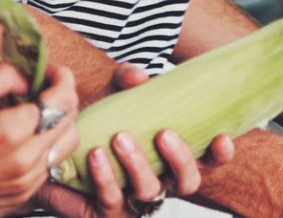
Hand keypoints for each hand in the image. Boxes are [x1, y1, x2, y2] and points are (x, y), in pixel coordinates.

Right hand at [0, 63, 77, 217]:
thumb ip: (3, 77)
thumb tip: (28, 77)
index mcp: (10, 133)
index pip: (60, 100)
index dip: (62, 78)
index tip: (53, 71)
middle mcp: (24, 161)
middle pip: (70, 122)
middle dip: (63, 98)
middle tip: (44, 87)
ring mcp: (24, 183)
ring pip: (64, 147)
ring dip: (57, 125)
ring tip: (33, 113)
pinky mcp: (20, 197)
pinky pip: (48, 166)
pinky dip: (44, 148)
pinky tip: (21, 138)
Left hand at [38, 64, 235, 217]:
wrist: (61, 155)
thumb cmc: (102, 127)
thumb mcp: (116, 98)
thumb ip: (127, 82)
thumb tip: (137, 77)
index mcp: (174, 157)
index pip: (208, 161)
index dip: (220, 154)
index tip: (221, 138)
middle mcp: (162, 182)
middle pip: (187, 182)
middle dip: (179, 158)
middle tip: (163, 134)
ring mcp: (136, 200)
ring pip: (150, 191)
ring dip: (139, 165)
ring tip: (121, 138)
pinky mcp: (109, 211)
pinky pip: (111, 199)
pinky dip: (105, 176)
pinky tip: (96, 155)